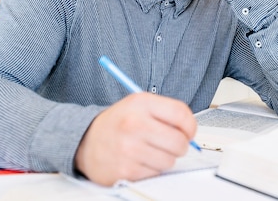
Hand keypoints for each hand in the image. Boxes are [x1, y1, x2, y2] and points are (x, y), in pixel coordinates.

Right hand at [74, 93, 196, 185]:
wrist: (86, 141)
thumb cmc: (118, 123)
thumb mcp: (138, 105)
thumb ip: (166, 112)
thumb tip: (191, 130)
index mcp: (140, 103)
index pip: (181, 114)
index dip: (190, 126)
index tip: (188, 131)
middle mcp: (134, 124)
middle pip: (180, 141)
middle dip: (179, 145)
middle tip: (169, 143)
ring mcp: (129, 149)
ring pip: (170, 161)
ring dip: (164, 158)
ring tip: (149, 150)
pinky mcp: (126, 171)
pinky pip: (156, 173)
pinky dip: (151, 169)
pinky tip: (138, 160)